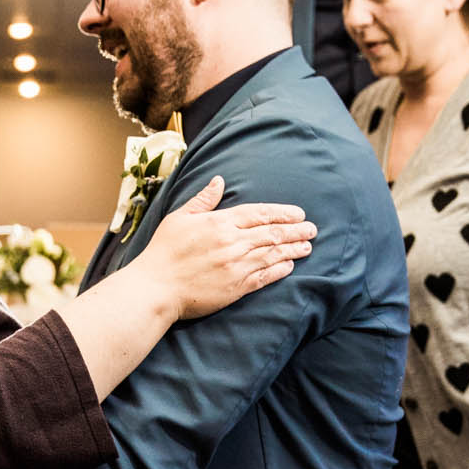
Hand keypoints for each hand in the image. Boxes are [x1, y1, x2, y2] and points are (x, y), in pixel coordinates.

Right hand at [144, 175, 316, 318]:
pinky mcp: (235, 288)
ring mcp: (236, 266)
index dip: (282, 213)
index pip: (259, 214)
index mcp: (220, 223)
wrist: (156, 288)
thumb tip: (219, 181)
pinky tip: (290, 265)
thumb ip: (203, 200)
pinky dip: (279, 270)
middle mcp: (232, 243)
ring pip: (272, 254)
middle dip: (295, 230)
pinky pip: (264, 277)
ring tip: (307, 246)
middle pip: (271, 233)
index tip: (298, 214)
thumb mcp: (180, 218)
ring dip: (292, 249)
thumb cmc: (164, 251)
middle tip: (312, 229)